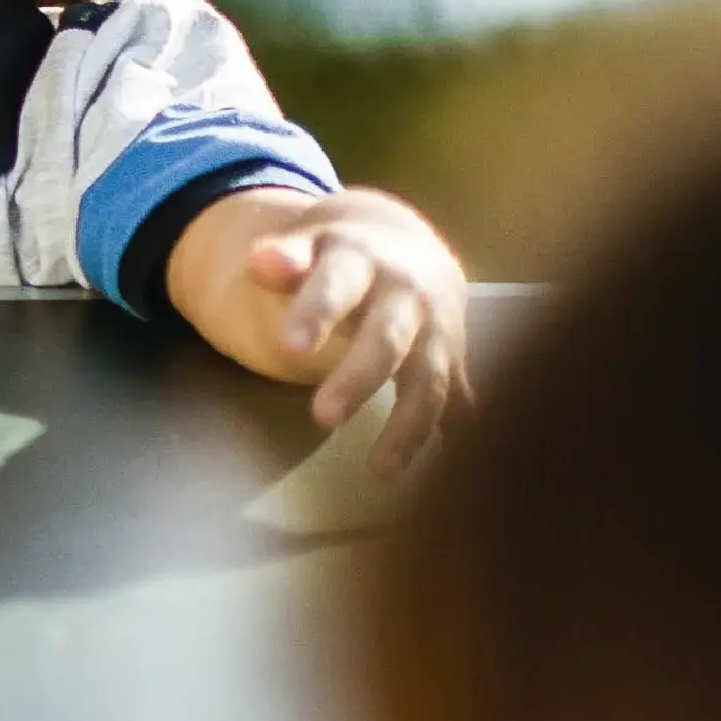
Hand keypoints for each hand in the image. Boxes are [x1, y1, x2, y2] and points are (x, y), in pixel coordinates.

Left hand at [168, 183, 468, 479]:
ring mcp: (438, 331)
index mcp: (363, 260)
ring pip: (430, 381)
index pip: (338, 283)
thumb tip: (262, 263)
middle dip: (359, 377)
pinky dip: (458, 435)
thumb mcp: (311, 245)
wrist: (409, 250)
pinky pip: (459, 402)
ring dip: (409, 426)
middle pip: (387, 339)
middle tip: (323, 417)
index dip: (317, 311)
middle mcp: (408, 295)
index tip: (291, 345)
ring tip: (380, 470)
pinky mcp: (454, 363)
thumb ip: (285, 258)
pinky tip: (446, 475)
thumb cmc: (342, 256)